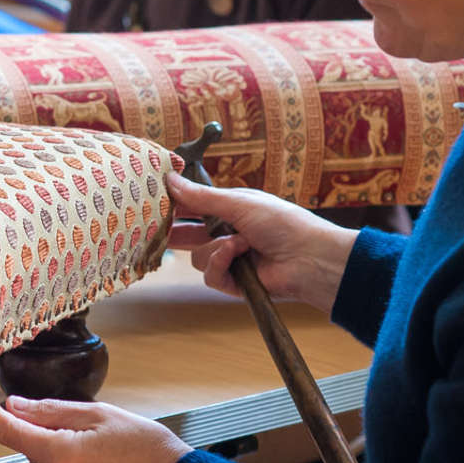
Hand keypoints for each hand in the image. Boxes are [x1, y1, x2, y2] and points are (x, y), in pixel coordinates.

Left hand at [0, 385, 190, 462]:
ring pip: (43, 460)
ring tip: (97, 441)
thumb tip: (15, 405)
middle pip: (30, 444)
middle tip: (79, 418)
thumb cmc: (142, 444)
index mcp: (59, 455)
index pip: (8, 431)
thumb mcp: (97, 413)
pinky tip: (96, 459)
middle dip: (42, 426)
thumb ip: (50, 410)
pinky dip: (66, 462)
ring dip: (56, 445)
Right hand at [164, 172, 356, 314]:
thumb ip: (201, 197)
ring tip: (239, 243)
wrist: (309, 258)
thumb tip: (170, 179)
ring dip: (216, 248)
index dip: (175, 205)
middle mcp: (227, 234)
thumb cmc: (283, 223)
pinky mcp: (233, 283)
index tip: (154, 201)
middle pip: (188, 236)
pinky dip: (222, 264)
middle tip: (156, 228)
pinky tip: (238, 256)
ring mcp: (229, 260)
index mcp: (230, 210)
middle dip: (176, 232)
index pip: (194, 207)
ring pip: (198, 257)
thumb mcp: (239, 202)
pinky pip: (210, 275)